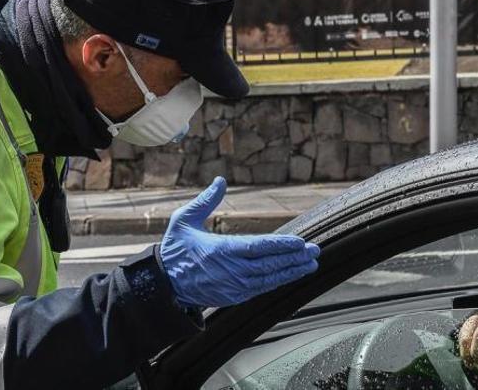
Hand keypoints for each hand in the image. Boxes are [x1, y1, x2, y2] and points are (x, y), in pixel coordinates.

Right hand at [160, 177, 319, 308]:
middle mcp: (231, 271)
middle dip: (294, 259)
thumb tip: (220, 180)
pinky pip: (261, 289)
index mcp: (221, 250)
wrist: (163, 284)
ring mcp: (234, 287)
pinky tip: (290, 274)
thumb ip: (205, 201)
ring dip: (291, 272)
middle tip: (314, 252)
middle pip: (270, 265)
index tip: (301, 242)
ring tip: (309, 264)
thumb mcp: (184, 219)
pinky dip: (277, 282)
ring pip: (269, 280)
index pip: (259, 247)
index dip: (282, 246)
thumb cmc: (175, 249)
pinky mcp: (234, 297)